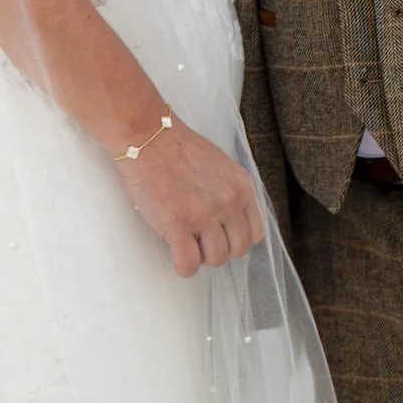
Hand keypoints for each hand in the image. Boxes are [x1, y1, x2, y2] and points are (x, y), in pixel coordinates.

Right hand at [116, 115, 266, 276]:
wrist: (147, 136)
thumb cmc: (176, 146)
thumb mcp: (220, 165)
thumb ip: (230, 191)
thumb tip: (228, 221)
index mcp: (241, 186)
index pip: (255, 232)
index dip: (236, 238)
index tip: (222, 236)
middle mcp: (229, 202)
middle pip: (237, 249)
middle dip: (219, 249)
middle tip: (200, 240)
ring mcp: (204, 215)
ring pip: (215, 258)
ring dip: (200, 256)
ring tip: (185, 243)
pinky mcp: (178, 225)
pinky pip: (189, 264)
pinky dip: (183, 267)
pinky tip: (176, 256)